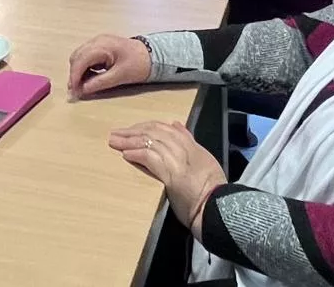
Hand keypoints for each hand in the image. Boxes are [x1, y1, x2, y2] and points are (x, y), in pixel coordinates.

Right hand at [67, 34, 151, 99]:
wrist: (154, 54)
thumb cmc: (139, 64)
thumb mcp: (120, 76)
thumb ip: (100, 83)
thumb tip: (82, 90)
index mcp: (102, 46)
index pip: (80, 61)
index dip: (74, 77)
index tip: (74, 92)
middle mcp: (97, 40)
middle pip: (76, 57)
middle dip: (74, 74)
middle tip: (77, 91)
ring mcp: (98, 41)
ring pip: (80, 56)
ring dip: (79, 71)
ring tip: (83, 86)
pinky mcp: (101, 46)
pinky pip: (87, 56)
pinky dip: (85, 67)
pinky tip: (90, 77)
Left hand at [109, 120, 227, 235]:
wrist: (219, 209)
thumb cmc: (211, 191)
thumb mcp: (204, 160)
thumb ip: (189, 142)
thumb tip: (176, 124)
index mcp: (192, 146)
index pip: (166, 129)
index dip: (147, 127)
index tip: (133, 128)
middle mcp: (185, 149)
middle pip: (155, 132)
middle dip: (134, 131)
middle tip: (116, 133)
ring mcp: (179, 161)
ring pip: (151, 142)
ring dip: (129, 141)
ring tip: (114, 141)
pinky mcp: (172, 174)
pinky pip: (151, 158)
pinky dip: (137, 154)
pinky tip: (125, 154)